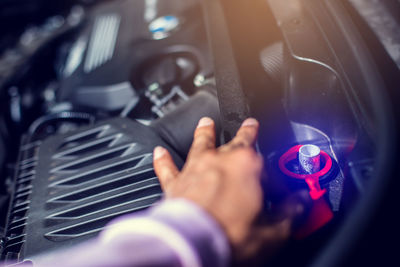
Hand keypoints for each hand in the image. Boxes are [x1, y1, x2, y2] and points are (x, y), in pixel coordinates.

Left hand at [153, 117, 303, 265]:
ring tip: (206, 123)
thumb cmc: (228, 235)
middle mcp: (220, 161)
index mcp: (247, 167)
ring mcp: (196, 169)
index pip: (266, 162)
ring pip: (200, 144)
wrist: (191, 243)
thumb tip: (299, 205)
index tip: (277, 182)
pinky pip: (167, 168)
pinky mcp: (175, 184)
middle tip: (249, 125)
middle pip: (235, 142)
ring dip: (204, 132)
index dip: (273, 172)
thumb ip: (288, 214)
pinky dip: (163, 160)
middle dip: (245, 132)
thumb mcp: (270, 232)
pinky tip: (159, 152)